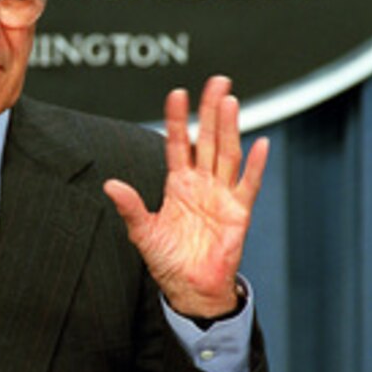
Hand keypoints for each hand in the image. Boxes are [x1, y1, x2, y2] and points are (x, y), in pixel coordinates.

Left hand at [103, 76, 268, 317]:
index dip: (178, 119)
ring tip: (230, 101)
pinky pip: (248, 185)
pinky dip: (255, 166)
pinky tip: (260, 144)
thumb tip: (110, 185)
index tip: (178, 94)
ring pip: (227, 154)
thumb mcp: (144, 233)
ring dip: (230, 128)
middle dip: (211, 110)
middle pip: (209, 139)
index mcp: (179, 185)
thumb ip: (131, 207)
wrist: (191, 290)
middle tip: (216, 82)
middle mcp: (202, 184)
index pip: (178, 143)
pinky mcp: (238, 213)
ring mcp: (222, 196)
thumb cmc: (169, 261)